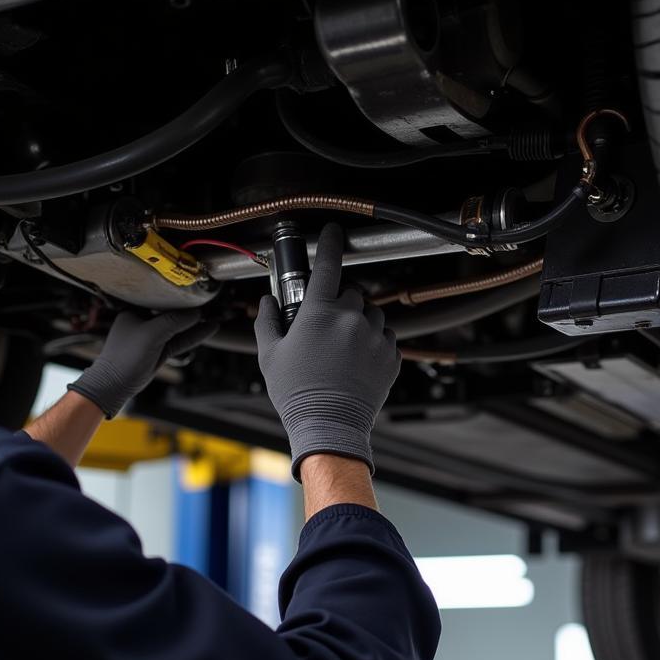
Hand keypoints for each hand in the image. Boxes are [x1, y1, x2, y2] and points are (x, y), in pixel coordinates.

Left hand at [69, 309, 216, 417]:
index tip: (197, 292)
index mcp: (134, 311)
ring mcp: (153, 337)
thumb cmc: (123, 357)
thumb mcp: (150, 334)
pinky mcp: (160, 350)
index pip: (159, 299)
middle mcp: (143, 321)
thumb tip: (195, 313)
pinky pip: (180, 340)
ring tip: (216, 314)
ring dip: (196, 323)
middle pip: (171, 312)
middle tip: (211, 302)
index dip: (179, 296)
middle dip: (190, 309)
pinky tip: (209, 328)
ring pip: (178, 328)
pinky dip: (194, 335)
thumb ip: (173, 321)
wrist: (115, 384)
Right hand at [254, 222, 400, 478]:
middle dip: (341, 301)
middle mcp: (352, 319)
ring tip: (343, 346)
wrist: (329, 426)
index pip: (328, 264)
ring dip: (360, 321)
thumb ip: (268, 321)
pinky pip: (386, 337)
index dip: (330, 243)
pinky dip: (374, 342)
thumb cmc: (297, 393)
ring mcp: (375, 337)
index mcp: (319, 313)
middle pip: (352, 292)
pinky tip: (357, 360)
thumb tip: (267, 302)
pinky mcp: (391, 356)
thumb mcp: (270, 355)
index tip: (333, 232)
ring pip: (372, 313)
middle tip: (327, 323)